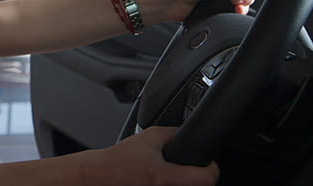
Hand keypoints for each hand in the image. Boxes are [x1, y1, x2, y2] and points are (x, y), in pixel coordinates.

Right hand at [79, 126, 218, 185]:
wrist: (99, 176)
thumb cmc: (118, 160)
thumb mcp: (147, 138)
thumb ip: (170, 133)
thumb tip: (186, 131)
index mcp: (165, 177)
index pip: (208, 178)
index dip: (212, 167)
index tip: (209, 162)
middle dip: (196, 174)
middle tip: (187, 166)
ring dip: (184, 181)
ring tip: (168, 173)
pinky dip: (171, 183)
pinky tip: (159, 180)